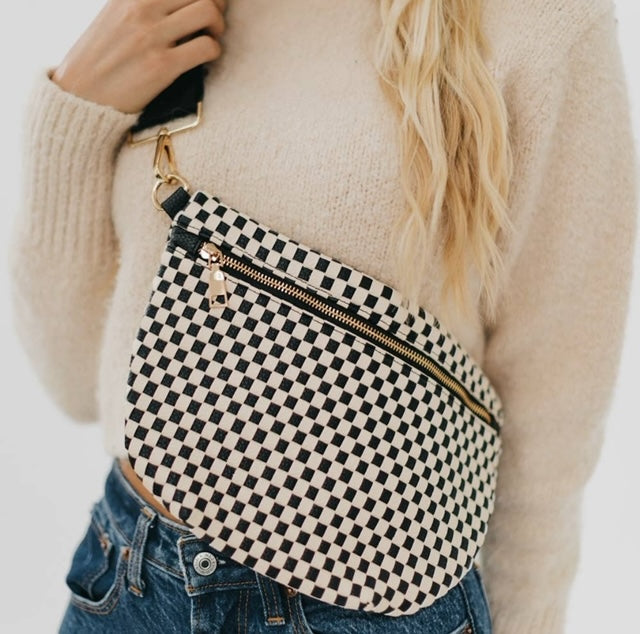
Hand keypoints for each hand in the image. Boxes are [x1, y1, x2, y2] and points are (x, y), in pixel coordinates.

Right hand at [50, 0, 227, 112]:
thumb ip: (141, 6)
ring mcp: (152, 36)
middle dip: (216, 4)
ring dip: (218, 25)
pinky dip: (214, 51)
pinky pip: (206, 47)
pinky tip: (204, 59)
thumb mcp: (113, 17)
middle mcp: (141, 8)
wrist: (80, 98)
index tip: (203, 3)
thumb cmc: (100, 61)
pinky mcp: (162, 66)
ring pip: (208, 11)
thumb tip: (175, 6)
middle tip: (211, 22)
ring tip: (210, 38)